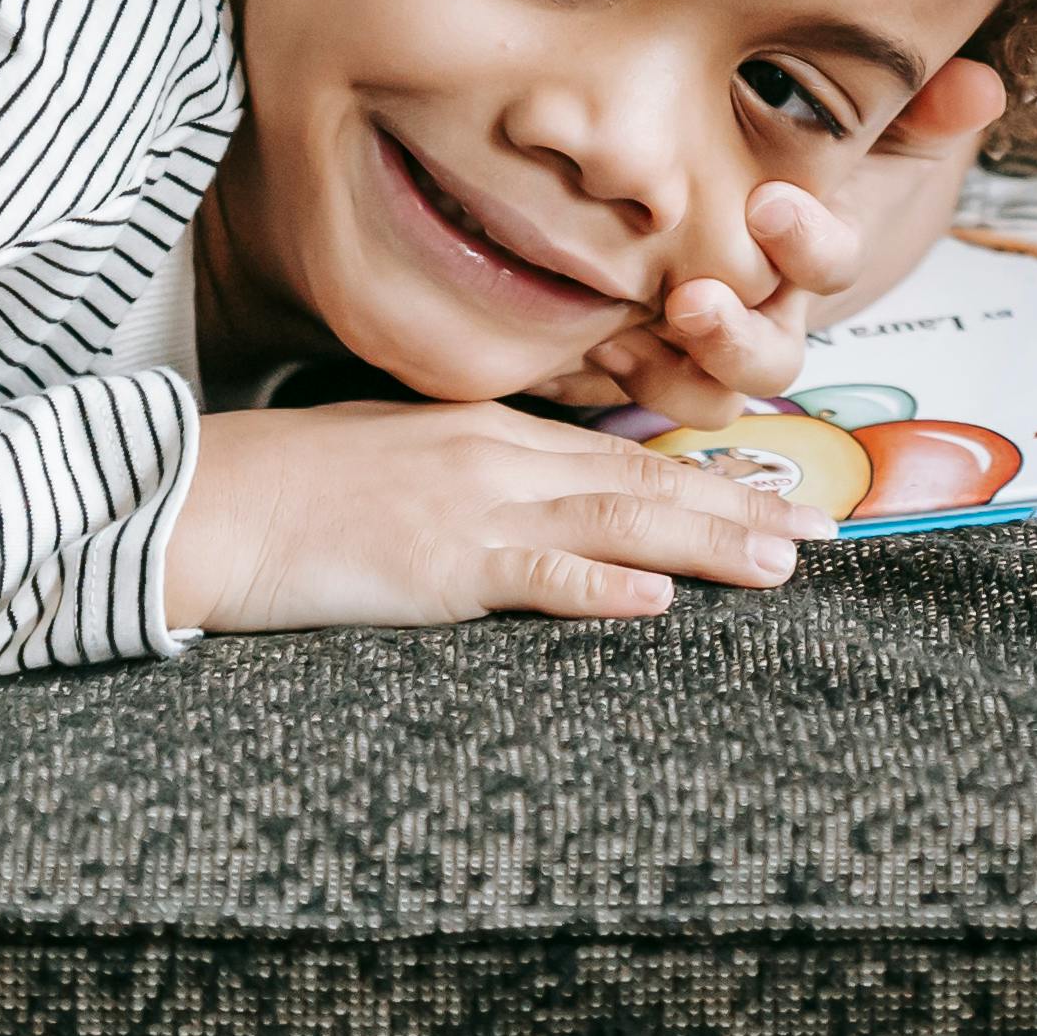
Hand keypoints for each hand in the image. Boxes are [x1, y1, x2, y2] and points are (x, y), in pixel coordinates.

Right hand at [162, 395, 813, 632]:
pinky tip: (653, 602)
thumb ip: (479, 477)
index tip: (782, 493)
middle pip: (645, 478)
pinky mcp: (434, 563)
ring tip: (782, 561)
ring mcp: (471, 507)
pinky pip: (531, 575)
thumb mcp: (403, 460)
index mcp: (494, 433)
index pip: (626, 453)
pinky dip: (597, 588)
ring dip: (706, 542)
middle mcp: (500, 457)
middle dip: (743, 505)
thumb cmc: (293, 490)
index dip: (713, 474)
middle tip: (828, 530)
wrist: (207, 501)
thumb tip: (544, 510)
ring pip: (616, 520)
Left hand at [566, 58, 1011, 430]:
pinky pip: (647, 394)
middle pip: (772, 358)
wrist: (748, 197)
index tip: (769, 203)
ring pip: (714, 393)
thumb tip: (980, 84)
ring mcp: (717, 342)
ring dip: (676, 376)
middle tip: (693, 299)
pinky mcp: (656, 352)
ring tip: (631, 335)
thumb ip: (920, 110)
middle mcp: (773, 311)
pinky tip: (591, 339)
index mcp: (820, 253)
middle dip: (734, 337)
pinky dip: (621, 374)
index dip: (807, 244)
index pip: (830, 262)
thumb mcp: (867, 126)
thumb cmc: (812, 156)